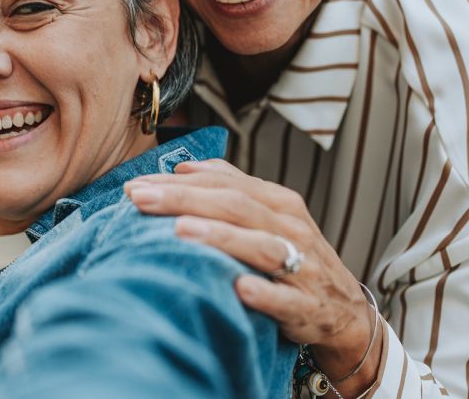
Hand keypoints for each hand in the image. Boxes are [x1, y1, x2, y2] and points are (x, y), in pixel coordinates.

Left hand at [125, 159, 381, 394]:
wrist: (345, 312)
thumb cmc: (294, 256)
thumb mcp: (268, 215)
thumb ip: (229, 186)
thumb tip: (185, 166)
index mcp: (278, 202)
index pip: (222, 184)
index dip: (177, 182)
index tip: (135, 185)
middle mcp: (291, 228)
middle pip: (235, 206)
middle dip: (184, 200)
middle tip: (139, 199)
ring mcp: (303, 268)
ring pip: (261, 247)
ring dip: (220, 237)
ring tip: (180, 230)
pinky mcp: (307, 307)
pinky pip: (286, 300)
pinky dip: (264, 294)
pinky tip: (238, 288)